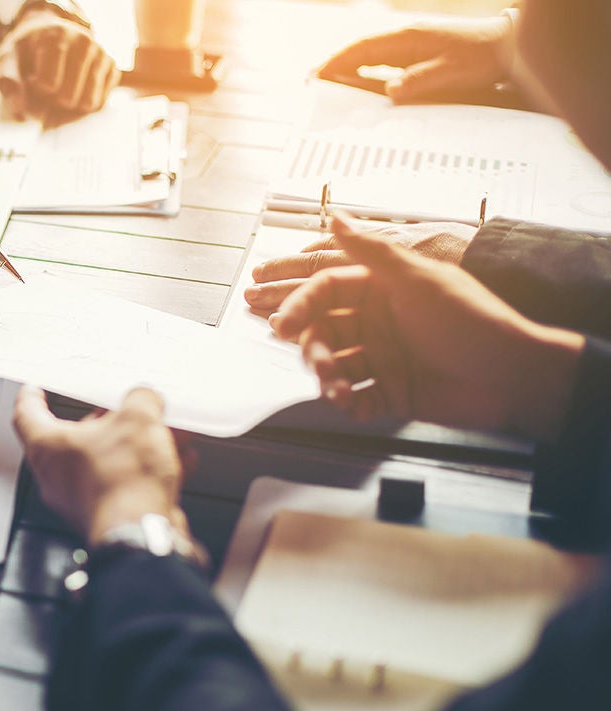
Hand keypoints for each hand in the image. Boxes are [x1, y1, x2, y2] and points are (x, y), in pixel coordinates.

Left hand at [0, 6, 119, 117]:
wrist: (49, 33)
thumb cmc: (27, 50)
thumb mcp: (8, 58)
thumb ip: (8, 80)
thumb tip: (20, 110)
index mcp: (57, 37)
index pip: (49, 85)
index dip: (37, 90)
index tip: (33, 79)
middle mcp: (84, 42)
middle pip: (69, 98)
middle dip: (54, 100)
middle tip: (47, 87)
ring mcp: (101, 54)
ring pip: (88, 103)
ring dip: (70, 105)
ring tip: (60, 88)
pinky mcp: (112, 68)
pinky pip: (100, 103)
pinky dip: (84, 102)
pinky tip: (75, 88)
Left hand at [12, 385, 195, 544]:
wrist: (140, 533)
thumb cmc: (122, 482)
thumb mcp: (137, 420)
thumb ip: (141, 400)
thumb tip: (146, 399)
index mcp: (48, 447)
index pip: (27, 415)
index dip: (32, 397)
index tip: (35, 389)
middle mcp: (58, 476)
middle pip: (77, 438)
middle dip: (107, 421)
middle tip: (126, 408)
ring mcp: (81, 499)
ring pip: (108, 461)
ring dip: (137, 445)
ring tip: (165, 433)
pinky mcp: (108, 516)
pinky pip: (126, 485)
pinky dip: (149, 471)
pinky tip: (178, 461)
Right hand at [271, 214, 582, 438]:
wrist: (515, 375)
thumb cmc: (473, 320)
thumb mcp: (418, 279)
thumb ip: (372, 249)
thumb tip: (336, 216)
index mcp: (382, 290)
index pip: (326, 292)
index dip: (302, 306)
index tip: (285, 325)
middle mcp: (379, 322)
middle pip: (324, 332)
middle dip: (314, 350)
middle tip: (319, 365)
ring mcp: (385, 358)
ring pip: (336, 367)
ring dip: (330, 379)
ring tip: (339, 390)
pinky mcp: (394, 393)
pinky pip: (358, 398)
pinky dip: (350, 403)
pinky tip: (353, 404)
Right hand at [317, 16, 513, 103]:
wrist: (507, 47)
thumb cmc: (483, 57)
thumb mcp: (452, 72)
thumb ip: (419, 81)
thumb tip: (390, 92)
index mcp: (409, 39)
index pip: (364, 48)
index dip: (338, 61)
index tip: (318, 74)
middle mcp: (406, 38)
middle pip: (361, 50)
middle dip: (335, 64)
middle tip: (312, 80)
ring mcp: (411, 45)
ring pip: (370, 55)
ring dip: (348, 67)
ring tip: (327, 82)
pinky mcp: (418, 53)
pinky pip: (384, 61)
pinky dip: (366, 70)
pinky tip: (358, 80)